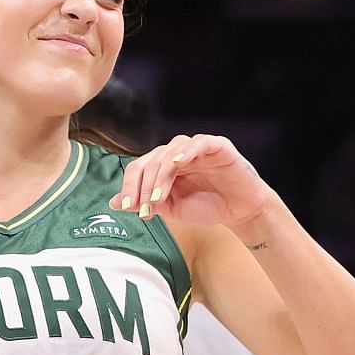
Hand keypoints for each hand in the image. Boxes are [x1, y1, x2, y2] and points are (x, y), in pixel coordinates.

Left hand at [109, 134, 272, 229]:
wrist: (241, 211)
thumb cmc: (207, 206)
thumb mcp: (172, 208)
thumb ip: (146, 202)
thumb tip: (114, 202)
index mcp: (163, 166)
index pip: (138, 168)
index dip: (130, 186)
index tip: (129, 207)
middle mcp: (176, 153)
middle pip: (150, 161)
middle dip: (145, 186)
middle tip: (145, 208)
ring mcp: (196, 148)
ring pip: (169, 152)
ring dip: (161, 176)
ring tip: (160, 197)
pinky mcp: (217, 146)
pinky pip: (199, 143)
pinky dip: (186, 151)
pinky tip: (178, 162)